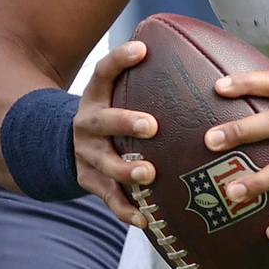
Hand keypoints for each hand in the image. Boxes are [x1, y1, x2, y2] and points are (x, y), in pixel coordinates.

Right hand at [71, 40, 159, 228]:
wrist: (67, 145)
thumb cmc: (113, 116)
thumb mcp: (115, 94)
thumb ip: (146, 82)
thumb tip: (201, 61)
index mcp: (96, 95)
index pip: (104, 70)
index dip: (120, 58)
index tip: (142, 49)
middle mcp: (87, 122)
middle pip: (102, 120)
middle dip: (126, 122)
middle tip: (152, 126)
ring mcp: (85, 153)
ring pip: (103, 163)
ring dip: (125, 169)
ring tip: (148, 175)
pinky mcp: (87, 180)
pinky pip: (107, 197)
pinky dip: (125, 209)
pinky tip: (145, 219)